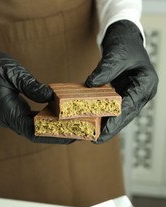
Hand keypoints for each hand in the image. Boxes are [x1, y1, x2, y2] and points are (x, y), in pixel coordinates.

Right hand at [0, 48, 73, 143]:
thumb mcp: (11, 73)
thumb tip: (50, 97)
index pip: (34, 132)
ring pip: (36, 128)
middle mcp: (10, 118)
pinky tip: (58, 116)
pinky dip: (46, 119)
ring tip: (73, 127)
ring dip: (54, 129)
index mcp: (8, 113)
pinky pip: (33, 119)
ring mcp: (11, 115)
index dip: (54, 136)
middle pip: (38, 133)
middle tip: (79, 133)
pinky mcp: (13, 110)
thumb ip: (30, 86)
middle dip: (58, 135)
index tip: (72, 136)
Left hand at [85, 20, 157, 143]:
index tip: (103, 132)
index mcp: (145, 84)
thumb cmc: (125, 44)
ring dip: (108, 125)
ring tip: (93, 135)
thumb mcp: (116, 54)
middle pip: (126, 115)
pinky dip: (105, 115)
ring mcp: (133, 95)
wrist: (125, 37)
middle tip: (96, 139)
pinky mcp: (124, 95)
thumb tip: (90, 84)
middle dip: (111, 128)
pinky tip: (94, 121)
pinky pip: (115, 108)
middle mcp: (141, 93)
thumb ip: (105, 70)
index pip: (130, 106)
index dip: (116, 121)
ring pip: (121, 115)